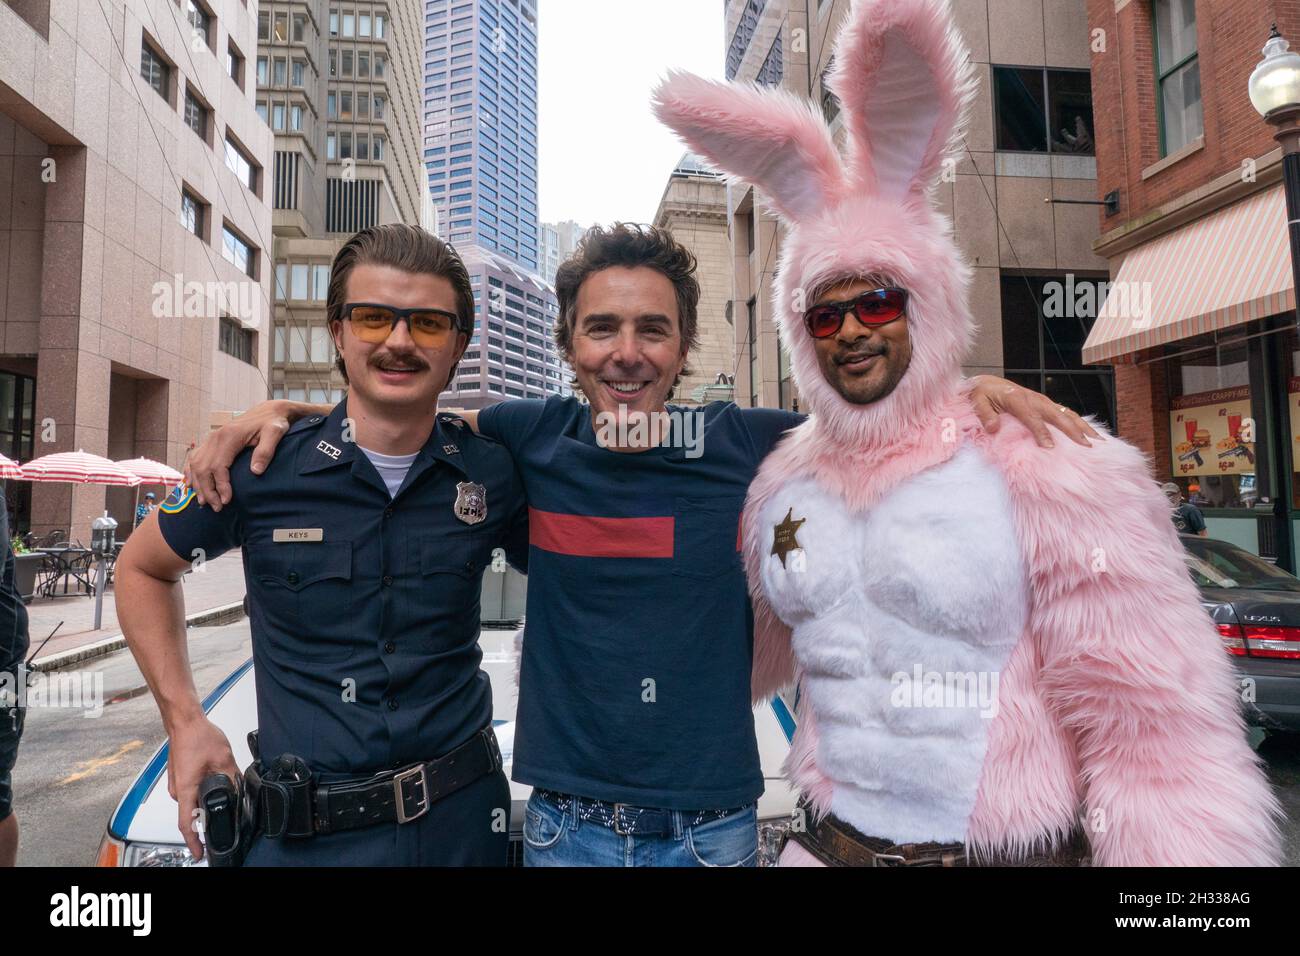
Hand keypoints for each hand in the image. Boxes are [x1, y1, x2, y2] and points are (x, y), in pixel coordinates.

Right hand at [166, 716, 240, 861]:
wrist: (185, 721)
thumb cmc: (198, 736)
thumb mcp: (224, 760)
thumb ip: (233, 779)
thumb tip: (241, 790)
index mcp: (185, 789)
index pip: (186, 824)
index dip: (194, 842)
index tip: (200, 854)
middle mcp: (177, 790)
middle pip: (192, 814)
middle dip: (208, 820)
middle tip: (224, 821)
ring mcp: (176, 784)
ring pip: (193, 802)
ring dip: (206, 804)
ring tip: (224, 796)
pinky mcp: (180, 777)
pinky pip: (191, 792)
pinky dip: (203, 794)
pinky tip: (215, 784)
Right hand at [183, 400, 297, 509]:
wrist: (270, 411)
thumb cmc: (274, 423)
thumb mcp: (275, 434)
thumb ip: (266, 451)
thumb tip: (255, 471)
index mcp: (229, 436)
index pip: (218, 466)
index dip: (221, 485)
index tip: (227, 501)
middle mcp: (215, 437)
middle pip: (203, 468)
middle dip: (208, 490)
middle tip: (217, 507)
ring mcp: (212, 439)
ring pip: (196, 465)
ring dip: (199, 485)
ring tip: (205, 502)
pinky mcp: (212, 441)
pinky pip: (195, 458)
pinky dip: (191, 472)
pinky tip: (191, 485)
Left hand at [965, 375, 1099, 448]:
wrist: (988, 383)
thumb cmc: (982, 394)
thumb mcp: (977, 401)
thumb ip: (985, 414)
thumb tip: (992, 427)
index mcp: (1017, 399)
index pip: (1031, 417)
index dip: (1041, 432)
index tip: (1049, 447)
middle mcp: (1034, 399)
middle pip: (1057, 416)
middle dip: (1072, 431)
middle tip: (1086, 446)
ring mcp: (1043, 401)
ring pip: (1067, 414)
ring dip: (1083, 427)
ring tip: (1098, 442)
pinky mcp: (1047, 404)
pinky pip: (1066, 414)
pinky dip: (1080, 423)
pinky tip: (1092, 434)